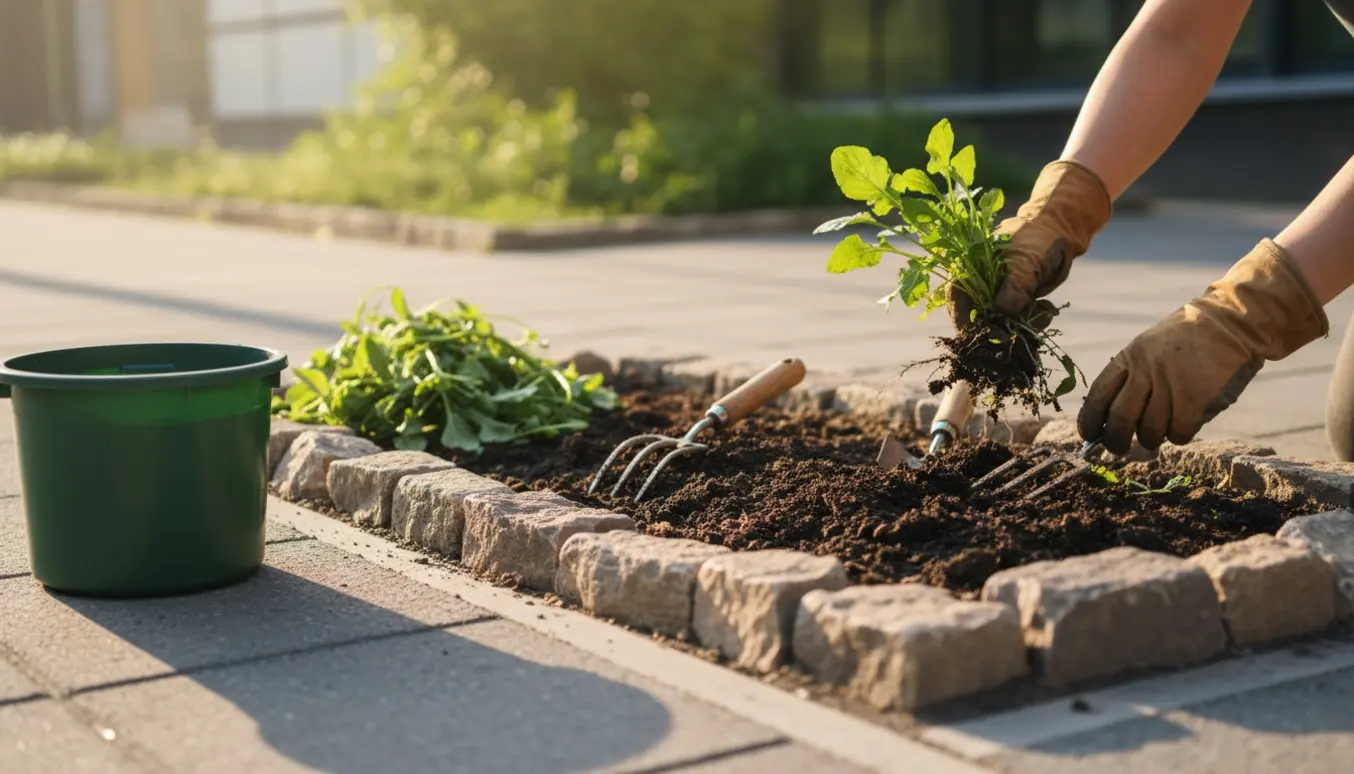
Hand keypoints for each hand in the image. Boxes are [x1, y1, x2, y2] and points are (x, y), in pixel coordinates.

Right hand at [948, 160, 1111, 329]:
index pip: (957, 300)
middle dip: (999, 329)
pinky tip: (1047, 310)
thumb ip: (1016, 283)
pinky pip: (1018, 324)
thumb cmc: (1038, 238)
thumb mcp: (1027, 259)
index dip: (965, 321)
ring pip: (1000, 325)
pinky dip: (1032, 323)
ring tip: (1044, 313)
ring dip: (1020, 327)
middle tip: (1020, 332)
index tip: (981, 336)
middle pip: (977, 319)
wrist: (1061, 233)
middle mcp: (979, 287)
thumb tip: (1003, 309)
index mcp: (970, 270)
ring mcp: (997, 297)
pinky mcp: (1014, 305)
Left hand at [1077, 239, 1328, 453]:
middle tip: (1118, 449)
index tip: (1089, 435)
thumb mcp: (1150, 347)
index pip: (1098, 394)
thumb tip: (1112, 420)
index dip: (1090, 420)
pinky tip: (1185, 423)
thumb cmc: (1189, 341)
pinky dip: (1179, 435)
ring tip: (1159, 432)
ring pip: (1149, 431)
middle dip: (1115, 441)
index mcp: (1130, 357)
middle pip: (1120, 419)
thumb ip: (1132, 377)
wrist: (1233, 323)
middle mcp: (1146, 371)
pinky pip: (1179, 433)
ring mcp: (1172, 385)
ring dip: (1151, 439)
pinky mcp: (1196, 400)